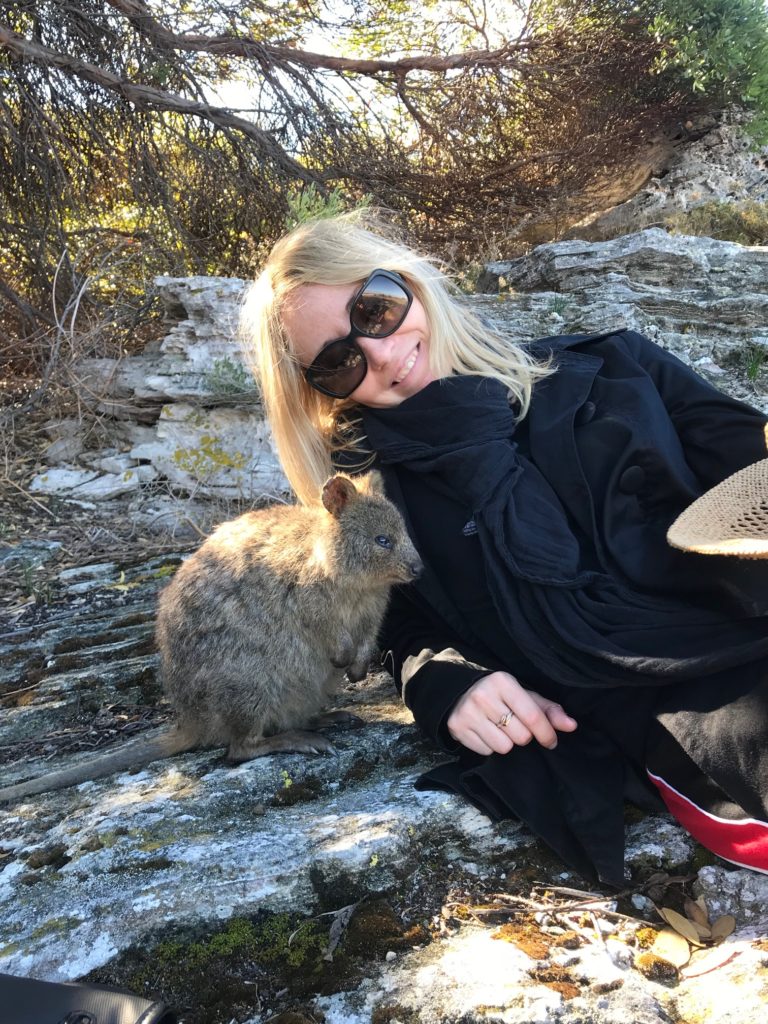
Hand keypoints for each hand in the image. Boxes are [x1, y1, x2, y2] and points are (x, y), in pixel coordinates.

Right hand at [446, 671, 577, 755]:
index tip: (551, 741)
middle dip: (523, 736)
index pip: (532, 716)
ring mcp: (468, 712)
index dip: (546, 733)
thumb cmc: (500, 695)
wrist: (460, 693)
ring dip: (507, 742)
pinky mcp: (457, 727)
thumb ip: (549, 710)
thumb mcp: (524, 696)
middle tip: (514, 726)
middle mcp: (483, 695)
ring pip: (504, 747)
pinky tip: (485, 732)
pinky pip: (486, 751)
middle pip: (520, 736)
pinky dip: (490, 746)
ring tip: (499, 728)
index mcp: (503, 682)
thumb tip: (572, 725)